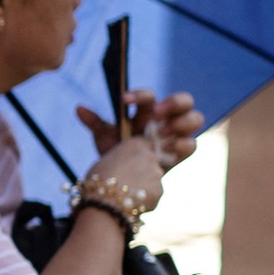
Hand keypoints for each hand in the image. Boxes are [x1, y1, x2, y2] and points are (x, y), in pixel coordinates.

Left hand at [78, 88, 202, 171]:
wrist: (124, 179)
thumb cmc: (117, 153)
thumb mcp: (104, 138)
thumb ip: (95, 123)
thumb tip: (78, 108)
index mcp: (146, 111)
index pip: (148, 96)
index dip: (139, 95)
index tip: (123, 100)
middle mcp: (166, 119)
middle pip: (184, 101)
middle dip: (173, 103)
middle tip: (156, 113)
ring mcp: (177, 135)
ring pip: (194, 119)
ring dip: (181, 123)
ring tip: (161, 132)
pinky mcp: (182, 153)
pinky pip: (192, 145)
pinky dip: (182, 144)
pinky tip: (167, 148)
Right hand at [82, 132, 163, 209]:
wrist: (105, 203)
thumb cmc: (98, 180)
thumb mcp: (104, 161)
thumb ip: (120, 158)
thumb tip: (123, 164)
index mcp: (136, 144)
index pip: (145, 144)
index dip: (138, 155)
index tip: (131, 163)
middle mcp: (150, 155)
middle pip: (151, 162)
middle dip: (142, 171)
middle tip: (127, 181)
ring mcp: (157, 173)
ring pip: (153, 179)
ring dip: (144, 185)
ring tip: (127, 195)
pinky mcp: (160, 190)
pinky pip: (154, 194)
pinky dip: (146, 199)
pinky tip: (132, 202)